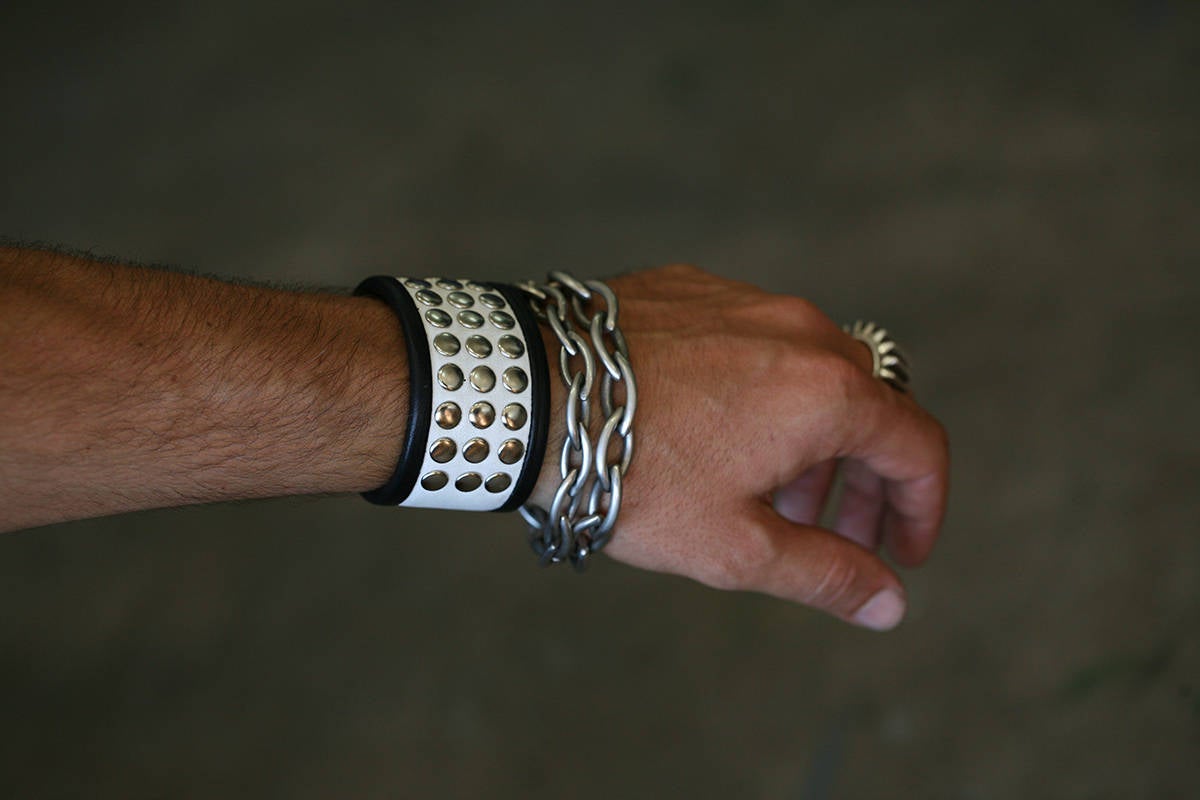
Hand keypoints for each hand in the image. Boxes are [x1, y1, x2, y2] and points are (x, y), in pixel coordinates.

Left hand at [576, 264, 948, 629]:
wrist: (530, 393)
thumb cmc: (631, 474)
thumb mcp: (735, 546)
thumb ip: (825, 573)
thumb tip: (888, 604)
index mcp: (827, 392)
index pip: (918, 446)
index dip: (921, 508)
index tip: (902, 552)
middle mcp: (799, 329)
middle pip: (868, 405)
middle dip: (861, 478)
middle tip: (830, 532)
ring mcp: (743, 299)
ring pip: (808, 368)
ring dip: (808, 434)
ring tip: (764, 491)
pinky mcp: (690, 286)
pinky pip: (752, 339)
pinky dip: (759, 390)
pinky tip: (712, 432)